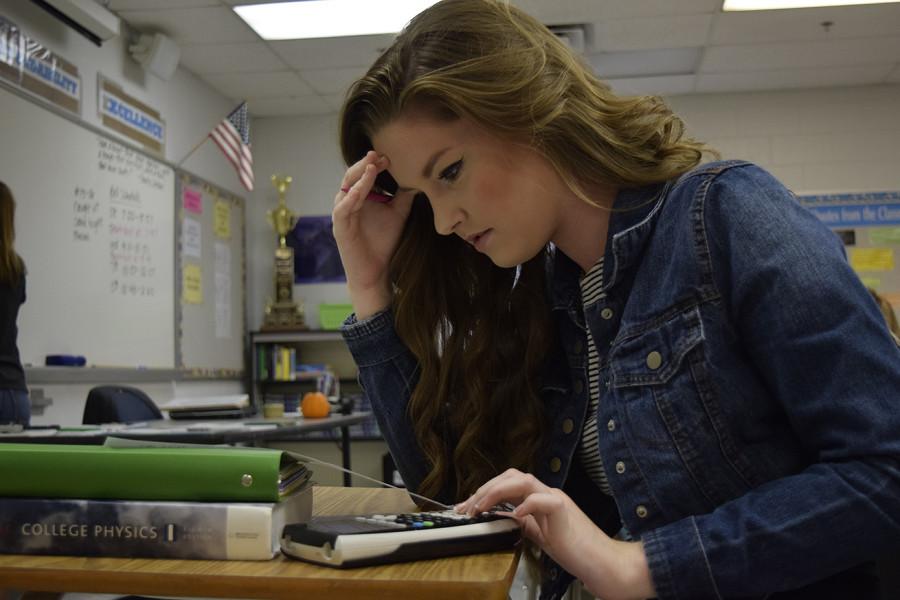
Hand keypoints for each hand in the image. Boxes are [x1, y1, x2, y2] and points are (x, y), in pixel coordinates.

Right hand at [332, 151, 414, 318]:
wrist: (377, 271)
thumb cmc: (384, 242)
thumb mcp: (398, 214)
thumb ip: (403, 196)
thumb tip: (417, 177)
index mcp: (361, 197)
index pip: (365, 174)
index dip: (375, 164)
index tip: (390, 156)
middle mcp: (349, 202)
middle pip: (353, 177)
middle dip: (365, 165)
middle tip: (378, 154)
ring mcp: (342, 214)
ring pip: (347, 190)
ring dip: (359, 178)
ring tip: (371, 166)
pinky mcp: (339, 228)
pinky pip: (342, 209)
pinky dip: (351, 198)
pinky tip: (360, 191)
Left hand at [456, 469, 655, 599]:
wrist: (603, 562)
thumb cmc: (576, 551)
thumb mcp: (542, 535)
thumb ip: (525, 523)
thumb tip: (503, 518)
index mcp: (541, 499)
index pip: (509, 484)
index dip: (485, 491)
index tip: (467, 507)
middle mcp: (548, 494)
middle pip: (512, 476)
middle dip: (485, 488)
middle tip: (468, 507)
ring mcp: (556, 499)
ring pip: (523, 480)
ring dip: (496, 491)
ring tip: (481, 507)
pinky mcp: (563, 510)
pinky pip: (541, 499)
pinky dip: (525, 504)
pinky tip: (514, 515)